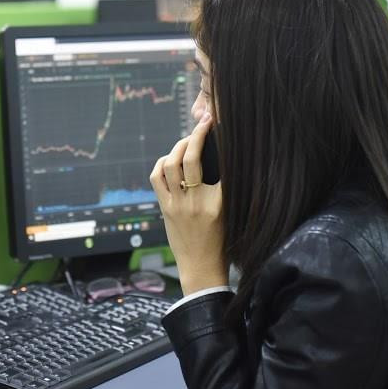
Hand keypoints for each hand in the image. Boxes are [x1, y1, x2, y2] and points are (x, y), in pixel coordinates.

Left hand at [149, 112, 227, 294]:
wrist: (201, 266)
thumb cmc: (220, 239)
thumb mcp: (230, 211)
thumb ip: (225, 187)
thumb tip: (224, 159)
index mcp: (217, 201)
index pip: (217, 163)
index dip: (210, 139)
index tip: (214, 122)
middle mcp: (195, 201)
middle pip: (189, 159)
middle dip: (195, 135)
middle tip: (202, 124)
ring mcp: (177, 205)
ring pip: (169, 165)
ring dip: (176, 147)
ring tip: (186, 141)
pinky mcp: (165, 209)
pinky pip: (157, 178)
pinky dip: (162, 163)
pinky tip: (170, 159)